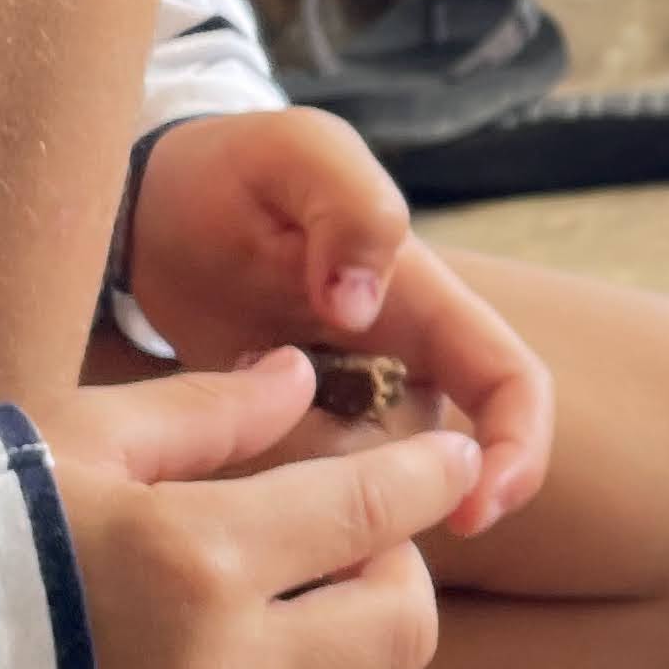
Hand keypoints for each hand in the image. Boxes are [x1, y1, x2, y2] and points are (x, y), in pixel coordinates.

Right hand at [35, 351, 480, 668]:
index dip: (427, 474)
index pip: (374, 511)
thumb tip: (303, 381)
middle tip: (355, 552)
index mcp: (198, 560)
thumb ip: (200, 411)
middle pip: (402, 629)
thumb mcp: (63, 443)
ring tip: (321, 648)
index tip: (449, 457)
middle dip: (397, 573)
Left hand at [121, 110, 551, 533]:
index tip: (471, 515)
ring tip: (224, 364)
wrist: (152, 210)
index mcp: (429, 308)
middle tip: (269, 420)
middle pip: (425, 470)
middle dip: (367, 487)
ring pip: (350, 494)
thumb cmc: (240, 173)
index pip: (512, 389)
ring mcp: (341, 419)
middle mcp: (401, 375)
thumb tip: (361, 308)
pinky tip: (205, 419)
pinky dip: (249, 483)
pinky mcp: (278, 450)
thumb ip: (350, 207)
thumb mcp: (297, 153)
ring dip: (287, 467)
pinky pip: (283, 502)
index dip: (517, 454)